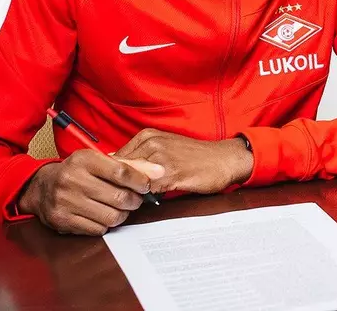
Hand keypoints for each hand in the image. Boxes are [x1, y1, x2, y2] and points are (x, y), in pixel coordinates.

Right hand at [17, 149, 164, 235]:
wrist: (41, 188)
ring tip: (122, 208)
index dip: (140, 181)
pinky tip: (104, 215)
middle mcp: (72, 180)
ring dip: (123, 214)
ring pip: (111, 216)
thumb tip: (160, 171)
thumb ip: (131, 165)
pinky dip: (106, 224)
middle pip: (119, 197)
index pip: (121, 172)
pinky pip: (98, 229)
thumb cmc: (78, 172)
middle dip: (134, 201)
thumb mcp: (99, 160)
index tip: (146, 186)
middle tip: (136, 199)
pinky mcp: (62, 221)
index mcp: (84, 160)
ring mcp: (65, 202)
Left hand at [113, 129, 253, 194]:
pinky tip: (151, 200)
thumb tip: (113, 171)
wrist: (223, 159)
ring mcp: (160, 158)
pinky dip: (145, 198)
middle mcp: (151, 143)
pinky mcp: (170, 174)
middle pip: (119, 171)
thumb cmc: (194, 157)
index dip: (112, 177)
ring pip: (131, 181)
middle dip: (119, 186)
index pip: (113, 159)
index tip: (115, 187)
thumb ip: (140, 156)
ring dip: (131, 193)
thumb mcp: (164, 148)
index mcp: (147, 136)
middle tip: (123, 197)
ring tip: (136, 200)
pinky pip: (147, 190)